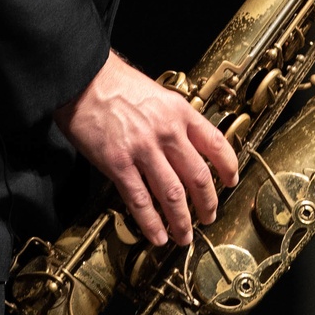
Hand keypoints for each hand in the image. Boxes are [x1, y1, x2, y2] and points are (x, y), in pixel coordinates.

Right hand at [53, 49, 239, 247]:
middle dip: (207, 203)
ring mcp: (143, 149)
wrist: (82, 79)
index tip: (231, 180)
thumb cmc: (115, 83)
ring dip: (182, 221)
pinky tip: (157, 235)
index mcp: (179, 111)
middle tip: (209, 217)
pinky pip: (140, 200)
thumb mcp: (156, 93)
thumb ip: (173, 118)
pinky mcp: (118, 163)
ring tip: (184, 235)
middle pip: (198, 176)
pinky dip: (151, 223)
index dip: (228, 167)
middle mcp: (166, 131)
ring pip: (173, 195)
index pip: (216, 143)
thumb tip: (185, 142)